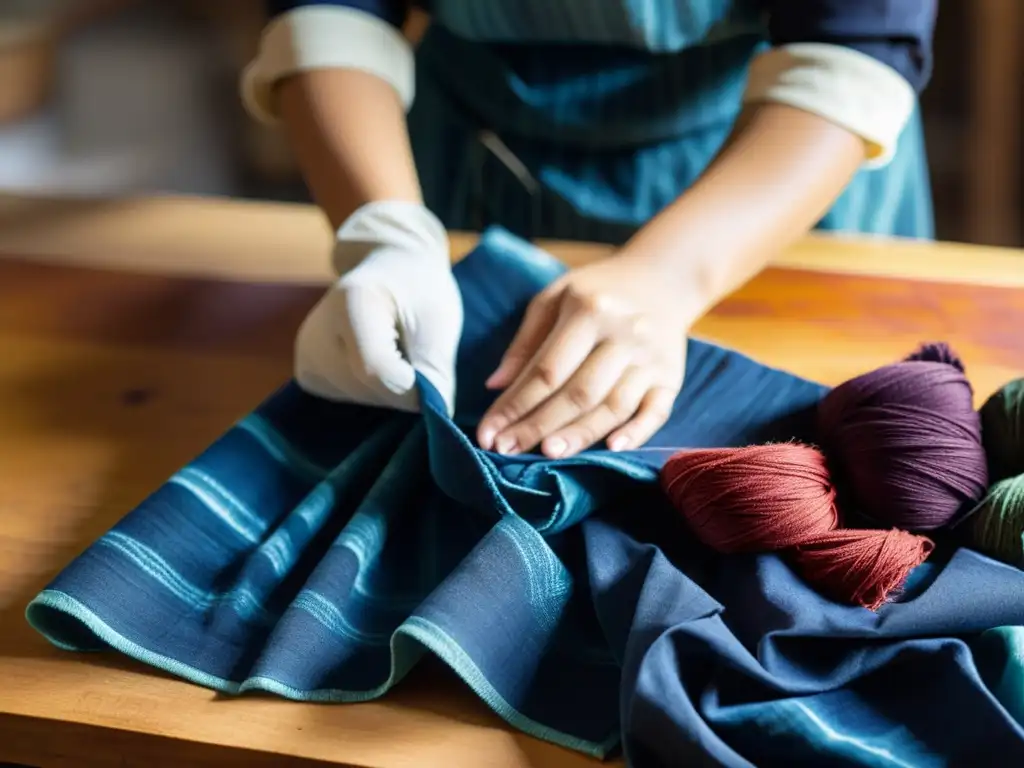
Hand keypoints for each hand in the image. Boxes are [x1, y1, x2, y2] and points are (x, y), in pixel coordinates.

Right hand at [295, 201, 462, 413]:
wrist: (389, 270)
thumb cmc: (419, 291)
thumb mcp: (439, 320)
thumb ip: (437, 371)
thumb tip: (435, 417)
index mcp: (352, 302)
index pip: (378, 371)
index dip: (414, 384)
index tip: (431, 366)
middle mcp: (316, 331)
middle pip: (371, 389)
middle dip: (405, 386)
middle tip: (411, 348)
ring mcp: (306, 355)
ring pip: (363, 400)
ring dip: (390, 389)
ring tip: (393, 349)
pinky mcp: (307, 374)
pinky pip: (350, 401)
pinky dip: (374, 392)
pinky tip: (376, 362)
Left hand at [477, 253, 692, 457]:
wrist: (663, 277)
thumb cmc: (598, 291)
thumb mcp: (556, 298)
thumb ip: (525, 342)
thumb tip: (495, 386)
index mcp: (590, 310)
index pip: (546, 369)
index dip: (515, 404)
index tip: (489, 432)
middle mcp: (624, 334)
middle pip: (578, 393)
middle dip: (538, 425)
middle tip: (508, 450)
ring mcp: (651, 358)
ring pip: (613, 407)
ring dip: (579, 435)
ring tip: (547, 454)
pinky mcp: (672, 377)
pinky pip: (656, 411)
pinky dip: (636, 432)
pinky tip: (612, 448)